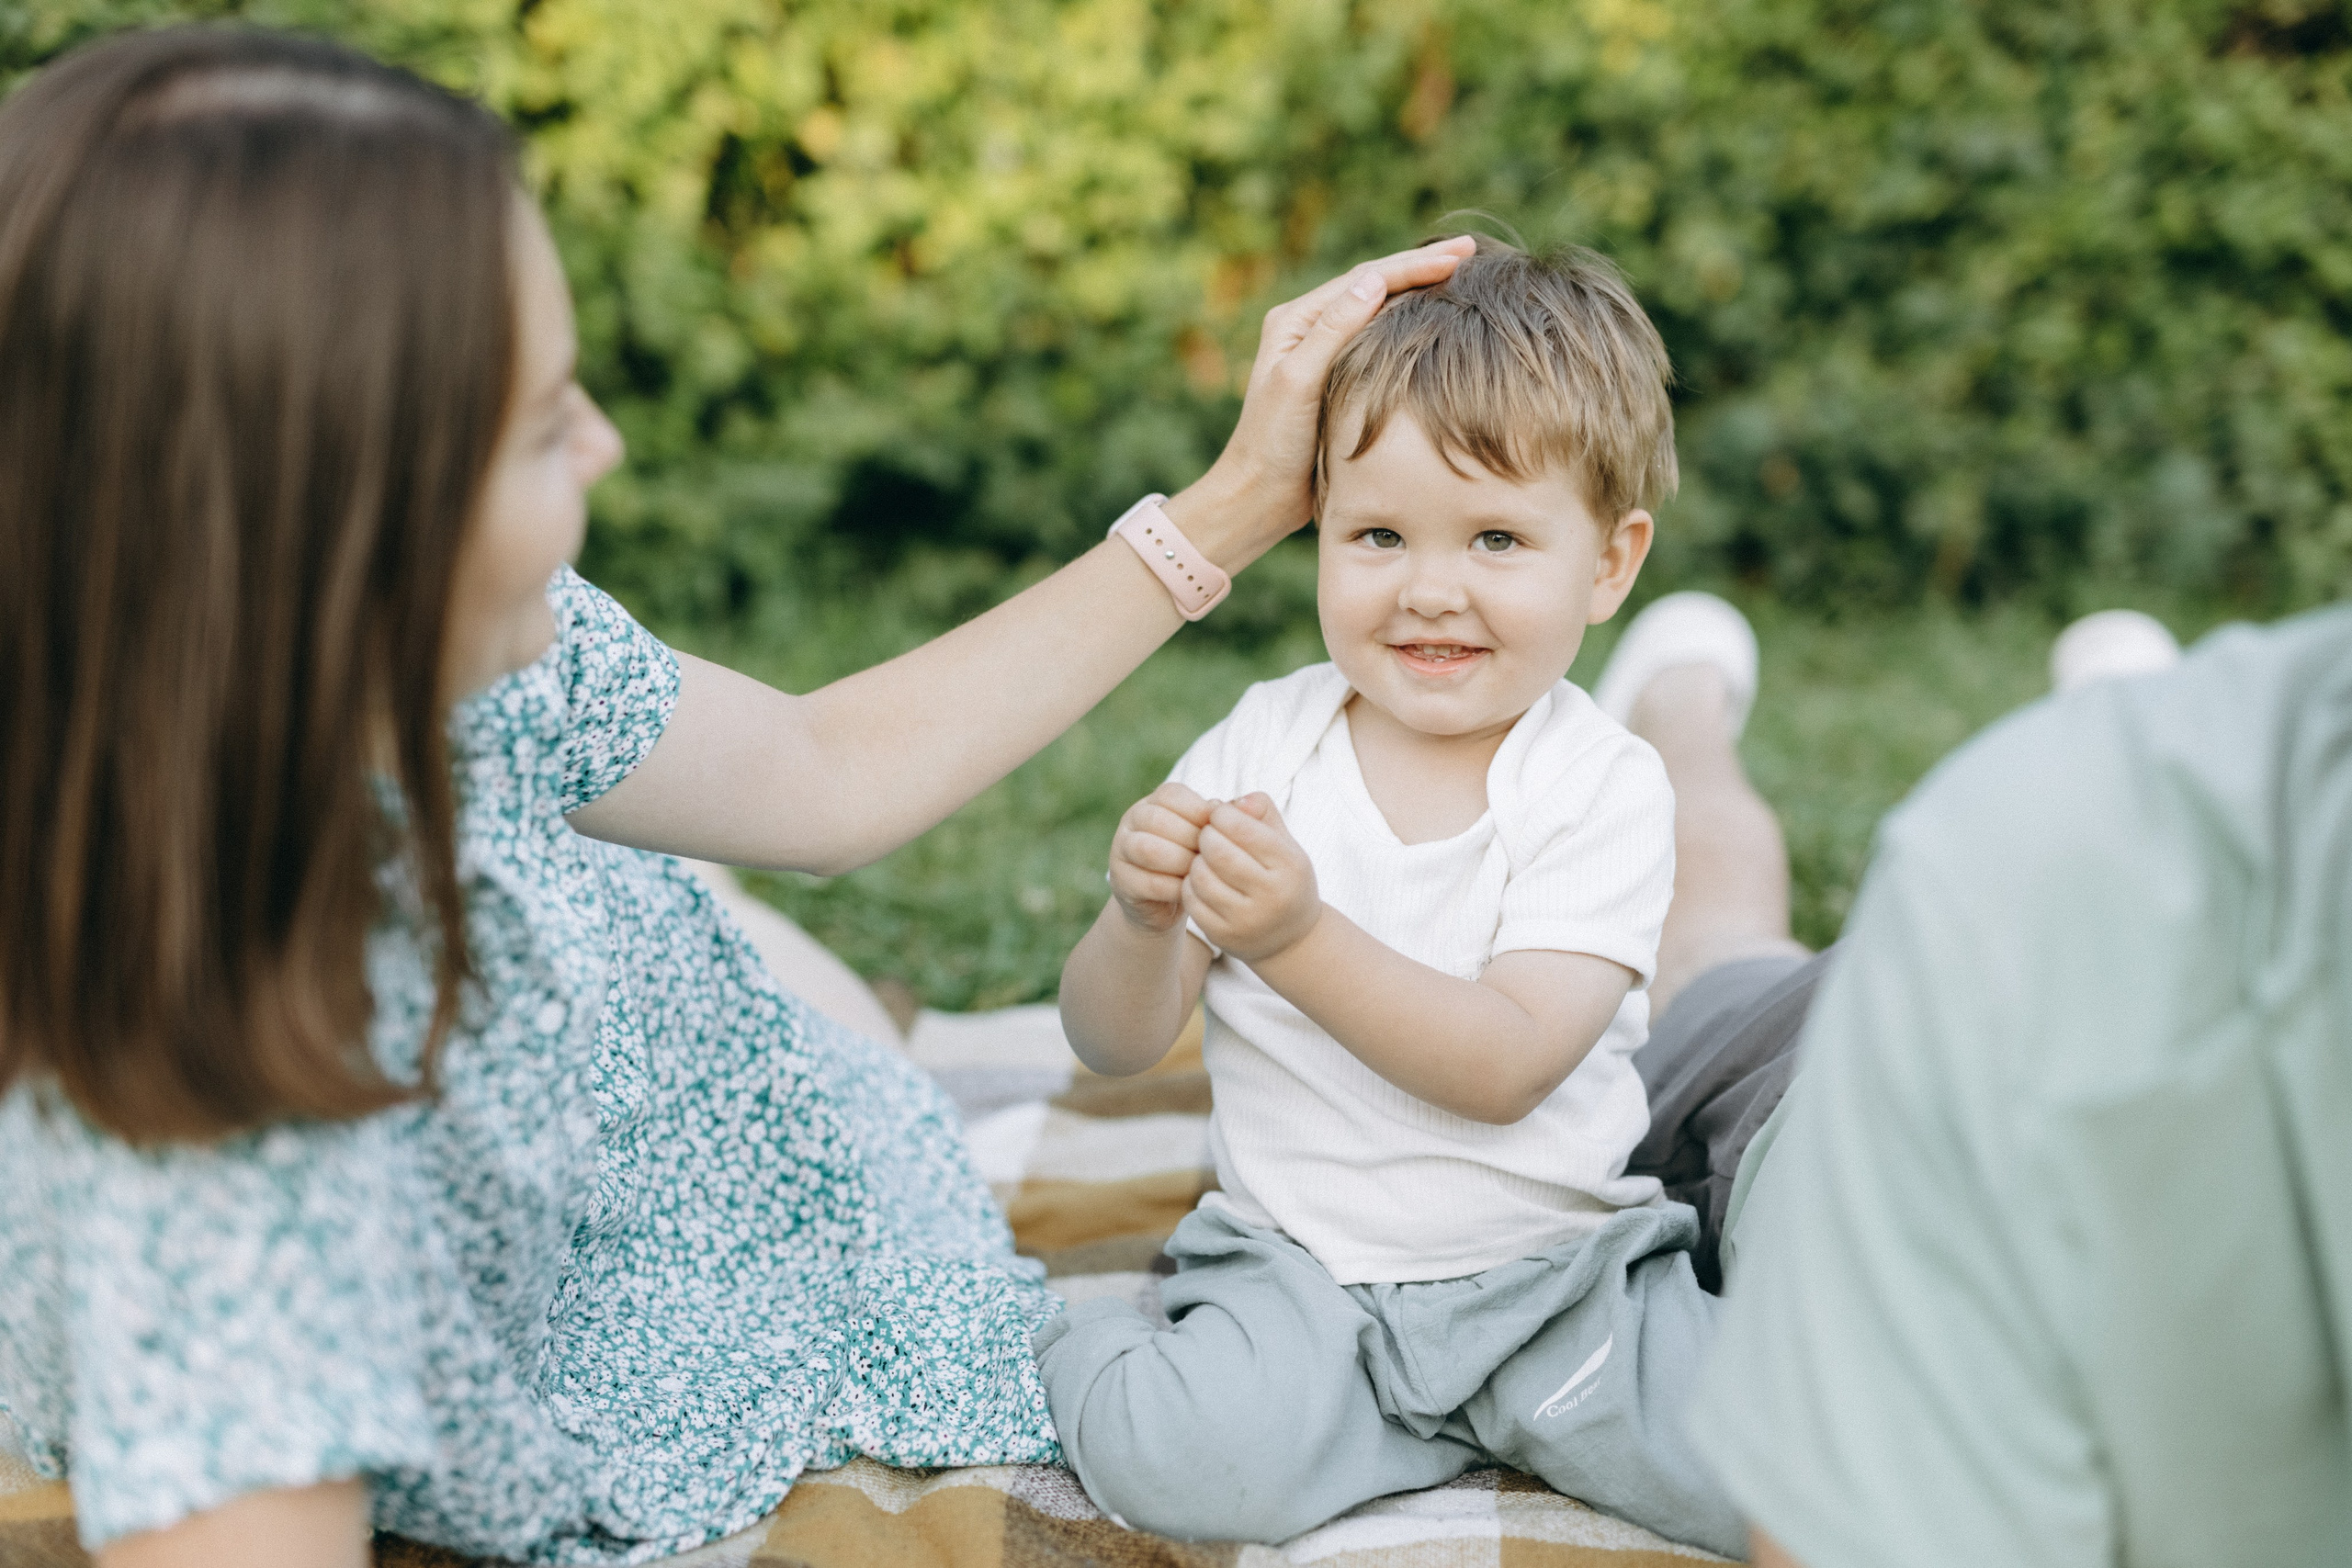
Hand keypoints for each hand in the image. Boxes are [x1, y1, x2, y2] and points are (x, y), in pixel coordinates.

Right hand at [1107, 782, 1217, 934]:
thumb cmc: (1198, 860)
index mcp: (1154, 802)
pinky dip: (1173, 887)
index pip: (1171, 794)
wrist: (1171, 901)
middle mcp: (1132, 820)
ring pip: (1147, 849)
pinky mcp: (1121, 881)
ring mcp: (1121, 850)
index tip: (1222, 830)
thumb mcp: (1213, 836)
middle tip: (1214, 856)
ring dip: (1180, 861)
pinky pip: (1146, 881)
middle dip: (1190, 839)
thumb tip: (1252, 802)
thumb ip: (1229, 817)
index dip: (1199, 811)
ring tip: (1202, 872)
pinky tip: (1192, 891)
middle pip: (1156, 820)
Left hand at [1164, 237, 1476, 567]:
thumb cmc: (1272, 443)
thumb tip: (1373, 282)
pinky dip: (1412, 327)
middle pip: (1375, 287)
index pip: (1365, 281)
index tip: (1458, 255)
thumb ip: (1332, 332)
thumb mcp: (1298, 383)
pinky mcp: (1341, 380)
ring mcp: (1327, 354)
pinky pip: (1383, 342)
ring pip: (1382, 311)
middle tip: (1470, 249)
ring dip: (1420, 292)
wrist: (1261, 497)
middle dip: (1422, 268)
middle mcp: (1310, 330)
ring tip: (1461, 274)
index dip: (1413, 266)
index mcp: (1296, 321)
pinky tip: (1438, 323)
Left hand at [1184, 793, 1321, 963]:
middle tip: (1206, 835)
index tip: (1218, 815)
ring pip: (1200, 877)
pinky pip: (1192, 901)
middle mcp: (1271, 895)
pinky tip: (1200, 879)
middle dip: (1205, 836)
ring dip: (1195, 861)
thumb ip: (1262, 813)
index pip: (1243, 829)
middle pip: (1218, 852)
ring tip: (1204, 857)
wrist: (1292, 939)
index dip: (1222, 815)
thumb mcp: (1285, 844)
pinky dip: (1190, 884)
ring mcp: (1246, 919)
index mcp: (1289, 865)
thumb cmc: (1283, 879)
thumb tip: (1232, 801)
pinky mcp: (1224, 935)